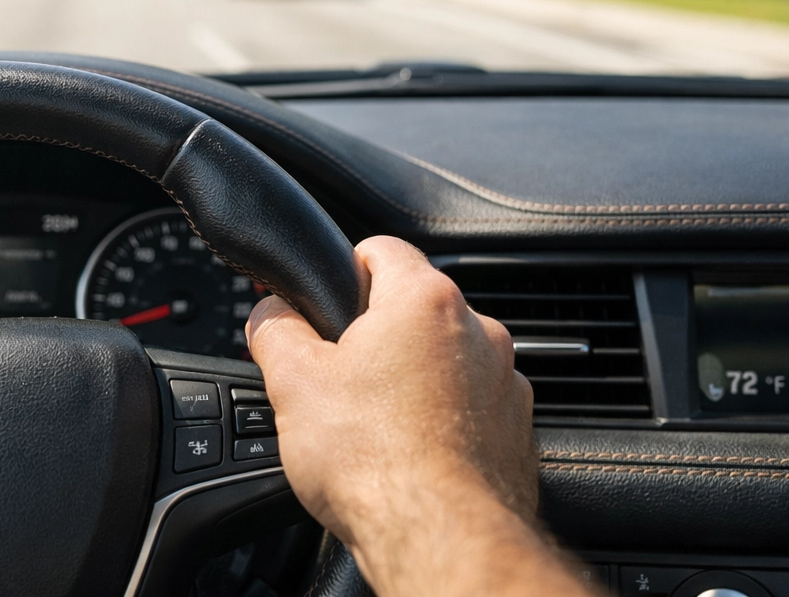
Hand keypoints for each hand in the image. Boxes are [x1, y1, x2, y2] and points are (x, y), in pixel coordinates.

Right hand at [248, 236, 587, 596]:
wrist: (439, 539)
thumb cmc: (374, 462)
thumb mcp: (292, 383)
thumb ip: (275, 328)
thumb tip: (270, 313)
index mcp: (425, 301)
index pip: (380, 249)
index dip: (342, 270)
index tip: (325, 302)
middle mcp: (479, 331)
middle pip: (414, 309)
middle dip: (376, 336)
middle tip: (338, 377)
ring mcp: (506, 382)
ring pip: (446, 360)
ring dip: (413, 378)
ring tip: (374, 424)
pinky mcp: (518, 431)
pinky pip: (471, 406)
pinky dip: (443, 419)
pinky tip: (411, 452)